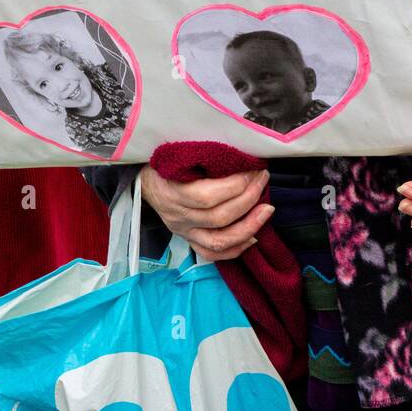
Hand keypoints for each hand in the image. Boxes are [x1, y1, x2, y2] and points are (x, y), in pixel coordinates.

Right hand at [140, 164, 272, 261]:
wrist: (145, 182)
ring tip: (266, 210)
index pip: (207, 196)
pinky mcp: (189, 241)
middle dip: (248, 199)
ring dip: (249, 226)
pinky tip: (253, 237)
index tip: (252, 170)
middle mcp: (178, 217)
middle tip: (262, 181)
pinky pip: (212, 254)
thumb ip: (203, 158)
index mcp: (172, 192)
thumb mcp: (177, 156)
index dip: (235, 185)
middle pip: (218, 218)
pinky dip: (235, 249)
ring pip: (219, 240)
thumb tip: (238, 157)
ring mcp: (184, 232)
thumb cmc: (165, 164)